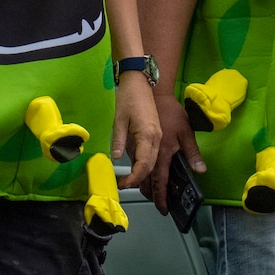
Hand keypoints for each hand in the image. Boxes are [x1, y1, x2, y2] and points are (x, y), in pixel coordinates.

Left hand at [112, 72, 161, 188]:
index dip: (134, 179)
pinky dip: (149, 167)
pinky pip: (155, 155)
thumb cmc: (129, 98)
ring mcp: (158, 137)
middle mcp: (157, 138)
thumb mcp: (119, 119)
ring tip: (140, 189)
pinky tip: (143, 174)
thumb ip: (119, 140)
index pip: (143, 165)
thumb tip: (115, 158)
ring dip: (149, 178)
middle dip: (145, 183)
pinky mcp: (157, 134)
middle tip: (132, 191)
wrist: (141, 83)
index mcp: (147, 135)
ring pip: (156, 163)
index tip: (123, 184)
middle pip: (152, 167)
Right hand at [142, 94, 205, 213]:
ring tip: (154, 194)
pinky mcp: (134, 145)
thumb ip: (193, 153)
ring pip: (140, 175)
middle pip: (146, 183)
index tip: (163, 209)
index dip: (161, 197)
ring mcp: (138, 150)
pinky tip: (148, 176)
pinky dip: (142, 174)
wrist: (154, 95)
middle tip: (159, 204)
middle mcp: (147, 155)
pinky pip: (137, 165)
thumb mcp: (187, 132)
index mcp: (162, 154)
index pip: (160, 182)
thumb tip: (200, 171)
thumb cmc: (172, 113)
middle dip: (152, 195)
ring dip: (146, 186)